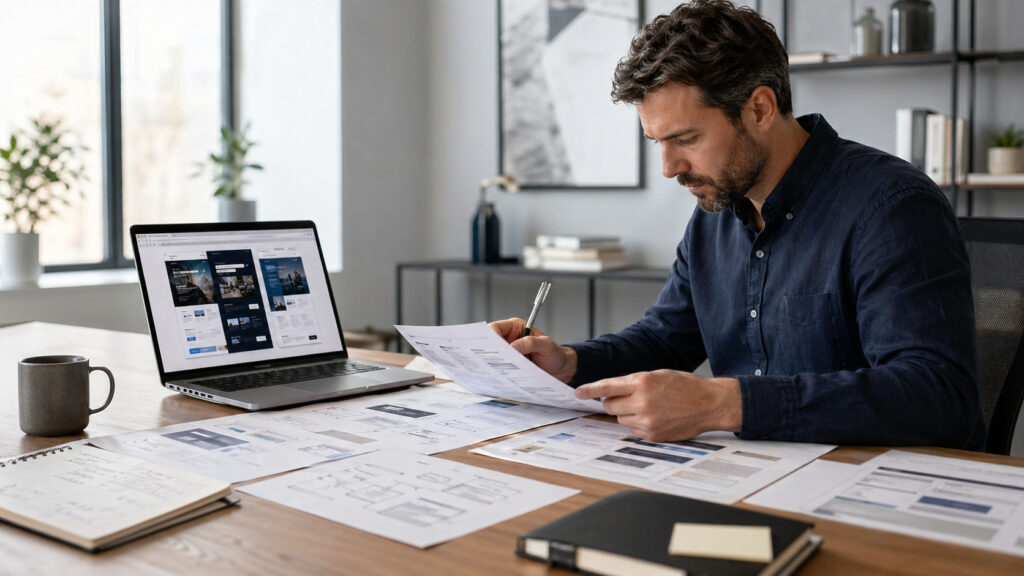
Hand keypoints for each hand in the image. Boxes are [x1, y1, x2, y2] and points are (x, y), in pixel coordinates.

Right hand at [489, 317, 577, 383]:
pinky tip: (500, 377)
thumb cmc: (554, 354)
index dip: (490, 336)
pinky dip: (499, 373)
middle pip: (490, 343)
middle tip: (489, 360)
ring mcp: (508, 354)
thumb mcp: (546, 345)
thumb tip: (513, 346)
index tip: (490, 346)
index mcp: (515, 327)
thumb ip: (531, 343)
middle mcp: (509, 339)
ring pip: (493, 357)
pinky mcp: (509, 367)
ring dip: (493, 363)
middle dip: (488, 351)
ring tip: (495, 370)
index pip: (496, 328)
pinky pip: (499, 369)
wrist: (560, 370)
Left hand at [574, 370, 741, 441]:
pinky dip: (639, 424)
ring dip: (628, 414)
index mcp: (642, 382)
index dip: (590, 390)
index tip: (578, 393)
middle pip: (610, 406)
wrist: (709, 404)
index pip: (607, 387)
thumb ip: (634, 383)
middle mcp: (642, 402)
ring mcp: (647, 421)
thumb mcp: (657, 375)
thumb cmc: (685, 386)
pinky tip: (656, 418)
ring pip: (621, 419)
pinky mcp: (652, 436)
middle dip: (615, 402)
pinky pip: (633, 430)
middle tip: (630, 398)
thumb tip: (612, 393)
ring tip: (649, 407)